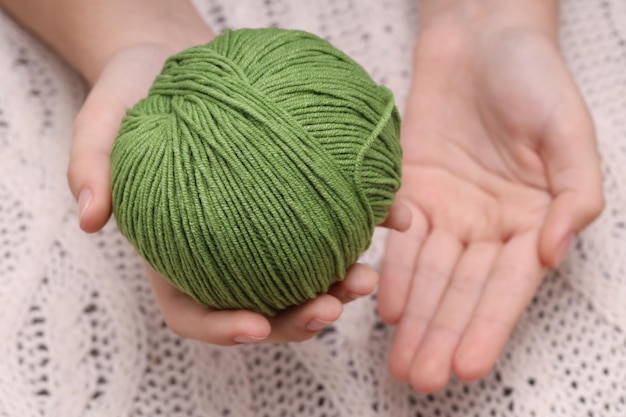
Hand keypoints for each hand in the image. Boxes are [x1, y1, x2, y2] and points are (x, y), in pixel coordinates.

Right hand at [66, 39, 387, 344]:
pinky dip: (368, 221)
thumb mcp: (101, 120)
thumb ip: (92, 166)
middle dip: (298, 319)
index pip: (193, 309)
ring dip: (340, 286)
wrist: (175, 62)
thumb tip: (89, 217)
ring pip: (304, 273)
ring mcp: (264, 224)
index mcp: (176, 249)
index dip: (222, 328)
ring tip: (367, 277)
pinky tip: (398, 216)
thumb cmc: (134, 95)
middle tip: (330, 307)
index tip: (256, 326)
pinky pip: (333, 214)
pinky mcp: (297, 191)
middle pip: (262, 304)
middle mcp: (225, 247)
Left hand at [378, 11, 603, 391]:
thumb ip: (574, 195)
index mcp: (531, 220)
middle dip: (441, 336)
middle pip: (461, 291)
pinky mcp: (411, 192)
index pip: (507, 287)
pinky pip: (401, 239)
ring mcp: (447, 211)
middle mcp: (487, 225)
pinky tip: (383, 305)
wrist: (480, 39)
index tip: (466, 367)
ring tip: (399, 360)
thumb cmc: (534, 78)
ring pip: (428, 275)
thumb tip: (551, 254)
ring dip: (414, 318)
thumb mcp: (572, 134)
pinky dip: (392, 271)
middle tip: (419, 379)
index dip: (487, 327)